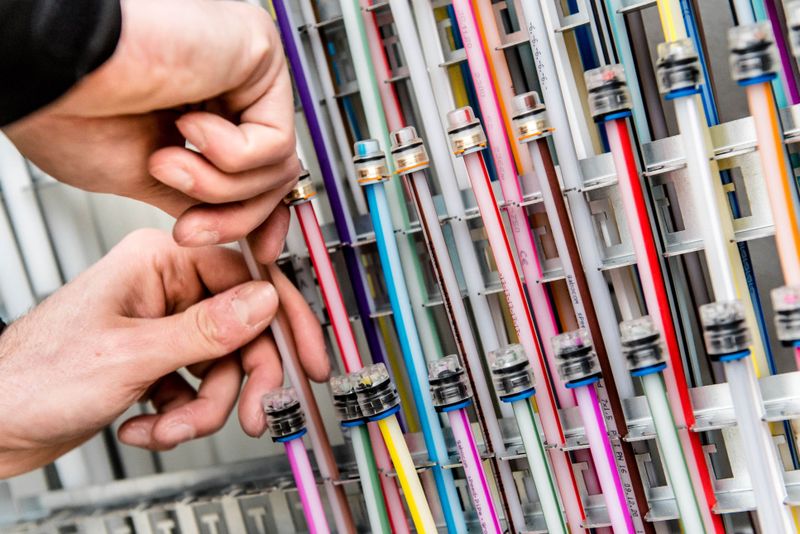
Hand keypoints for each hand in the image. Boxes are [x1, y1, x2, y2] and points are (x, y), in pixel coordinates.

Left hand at [0, 229, 327, 476]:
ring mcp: (163, 326)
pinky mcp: (158, 359)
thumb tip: (265, 302)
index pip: (248, 279)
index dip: (284, 321)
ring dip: (202, 408)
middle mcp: (166, 288)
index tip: (307, 358)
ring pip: (222, 366)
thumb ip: (206, 329)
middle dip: (239, 382)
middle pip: (241, 330)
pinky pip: (198, 386)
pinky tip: (147, 425)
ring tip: (168, 427)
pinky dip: (179, 415)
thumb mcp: (131, 355)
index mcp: (159, 262)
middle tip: (250, 413)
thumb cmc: (33, 379)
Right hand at [2, 0, 296, 263]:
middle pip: (271, 175)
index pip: (259, 171)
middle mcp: (227, 87)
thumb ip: (198, 195)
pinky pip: (276, 140)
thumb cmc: (68, 108)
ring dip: (218, 188)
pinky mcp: (257, 54)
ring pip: (276, 164)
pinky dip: (229, 156)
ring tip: (165, 164)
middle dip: (234, 218)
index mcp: (199, 109)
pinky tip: (186, 127)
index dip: (260, 217)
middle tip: (190, 230)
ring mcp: (244, 73)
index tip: (258, 251)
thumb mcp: (141, 174)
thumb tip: (232, 220)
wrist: (47, 69)